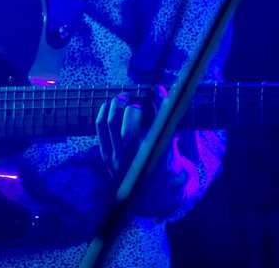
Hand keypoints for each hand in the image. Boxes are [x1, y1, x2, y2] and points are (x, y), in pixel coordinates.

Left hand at [96, 85, 187, 216]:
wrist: (155, 201)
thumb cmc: (176, 174)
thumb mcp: (191, 160)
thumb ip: (188, 136)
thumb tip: (180, 107)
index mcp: (166, 165)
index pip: (161, 133)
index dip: (159, 108)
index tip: (158, 90)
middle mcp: (139, 164)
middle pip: (129, 134)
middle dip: (132, 112)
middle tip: (137, 102)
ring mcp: (119, 161)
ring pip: (112, 129)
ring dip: (116, 108)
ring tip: (123, 97)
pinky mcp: (107, 158)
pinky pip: (100, 130)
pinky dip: (103, 113)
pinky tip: (110, 104)